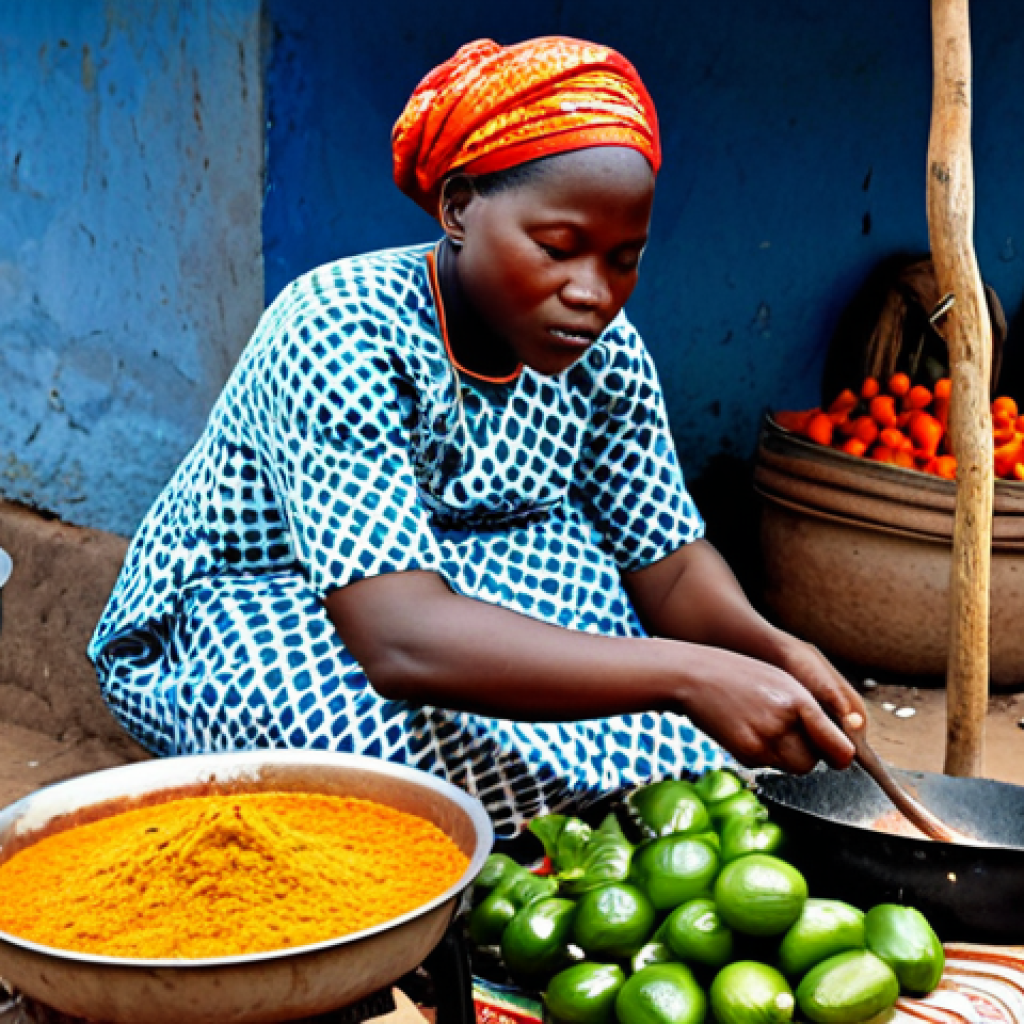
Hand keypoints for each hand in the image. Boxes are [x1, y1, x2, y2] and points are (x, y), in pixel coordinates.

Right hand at [673, 643, 858, 775]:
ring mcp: (761, 743)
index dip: (841, 754)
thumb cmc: (741, 674)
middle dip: (810, 755)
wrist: (693, 677)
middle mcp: (782, 726)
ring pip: (792, 768)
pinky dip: (765, 754)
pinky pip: (768, 765)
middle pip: (813, 764)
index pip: (838, 748)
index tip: (841, 755)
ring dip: (788, 756)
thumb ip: (812, 711)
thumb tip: (838, 743)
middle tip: (795, 734)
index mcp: (798, 701)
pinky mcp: (744, 755)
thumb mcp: (783, 681)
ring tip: (769, 728)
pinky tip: (749, 730)